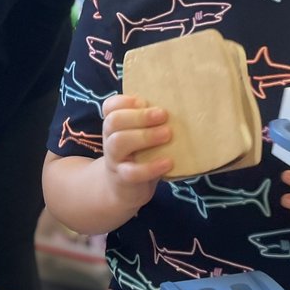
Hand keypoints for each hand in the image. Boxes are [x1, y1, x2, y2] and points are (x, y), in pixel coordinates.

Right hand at [100, 93, 172, 211]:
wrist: (125, 189)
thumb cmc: (140, 155)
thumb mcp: (142, 135)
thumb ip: (152, 122)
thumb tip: (180, 107)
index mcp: (115, 125)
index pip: (110, 106)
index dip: (124, 101)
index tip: (144, 101)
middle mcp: (110, 138)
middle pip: (114, 121)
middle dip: (139, 116)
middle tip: (163, 115)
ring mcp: (114, 159)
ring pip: (118, 142)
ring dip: (144, 136)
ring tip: (167, 134)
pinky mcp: (123, 179)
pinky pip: (132, 172)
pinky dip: (151, 167)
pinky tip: (168, 162)